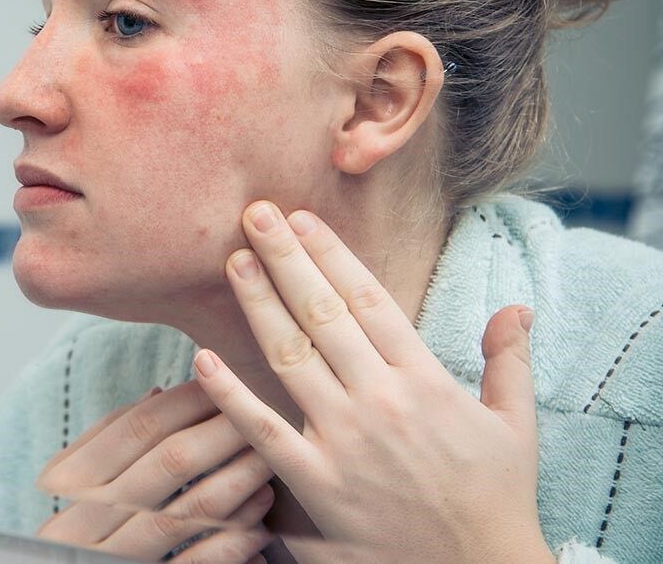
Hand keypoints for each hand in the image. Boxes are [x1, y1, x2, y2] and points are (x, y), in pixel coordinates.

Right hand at [35, 381, 274, 562]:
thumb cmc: (79, 521)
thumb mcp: (73, 477)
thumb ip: (109, 436)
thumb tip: (157, 392)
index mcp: (73, 478)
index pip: (138, 426)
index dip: (185, 402)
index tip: (223, 383)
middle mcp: (96, 512)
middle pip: (171, 462)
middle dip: (223, 434)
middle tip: (264, 415)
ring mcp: (122, 552)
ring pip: (191, 511)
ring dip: (237, 483)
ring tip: (268, 464)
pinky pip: (198, 562)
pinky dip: (232, 544)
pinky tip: (259, 527)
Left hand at [191, 202, 552, 563]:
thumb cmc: (495, 501)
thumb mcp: (515, 426)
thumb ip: (507, 361)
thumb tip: (516, 307)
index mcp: (426, 381)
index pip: (370, 300)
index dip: (331, 255)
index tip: (303, 219)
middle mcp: (382, 401)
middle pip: (323, 313)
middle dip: (286, 259)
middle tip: (253, 215)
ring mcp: (345, 441)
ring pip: (290, 356)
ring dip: (257, 305)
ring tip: (231, 262)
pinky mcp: (316, 484)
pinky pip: (263, 432)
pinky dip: (228, 395)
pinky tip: (200, 359)